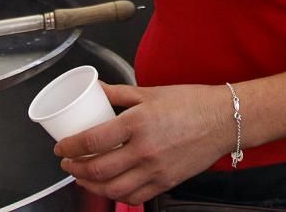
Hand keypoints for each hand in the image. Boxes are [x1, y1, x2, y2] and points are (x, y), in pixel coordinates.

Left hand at [54, 83, 232, 204]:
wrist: (223, 120)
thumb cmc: (191, 103)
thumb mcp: (150, 92)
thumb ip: (119, 92)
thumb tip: (96, 89)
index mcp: (138, 122)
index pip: (93, 140)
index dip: (71, 146)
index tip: (62, 147)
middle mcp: (145, 149)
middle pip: (98, 169)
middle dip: (75, 168)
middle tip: (67, 163)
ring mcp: (156, 169)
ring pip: (113, 188)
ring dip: (91, 185)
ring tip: (82, 177)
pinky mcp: (166, 182)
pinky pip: (135, 196)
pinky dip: (117, 196)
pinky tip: (109, 188)